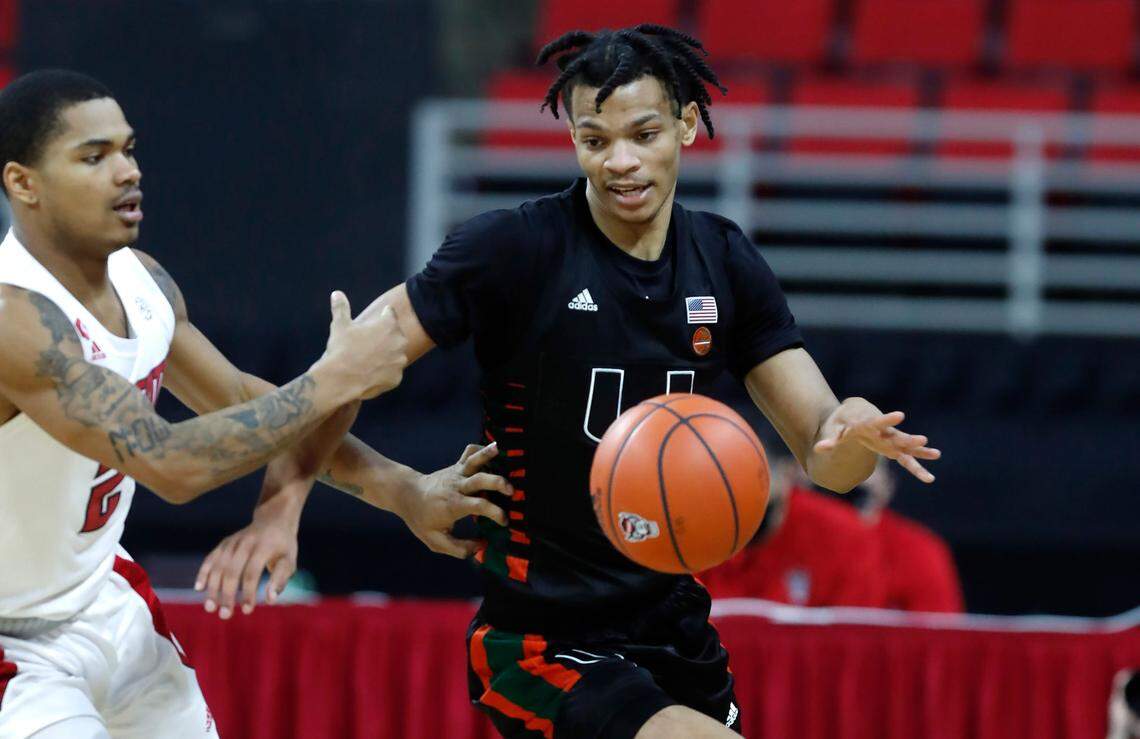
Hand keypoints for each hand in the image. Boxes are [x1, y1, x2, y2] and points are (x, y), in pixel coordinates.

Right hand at [194, 513, 298, 618]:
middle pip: (232, 571)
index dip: (248, 592)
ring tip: (210, 608)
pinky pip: (211, 558)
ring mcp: (233, 541)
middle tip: (225, 615)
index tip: (247, 610)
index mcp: (264, 546)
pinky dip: (203, 572)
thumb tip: (270, 600)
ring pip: (218, 566)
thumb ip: (280, 579)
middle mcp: (246, 542)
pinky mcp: (224, 543)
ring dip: (212, 588)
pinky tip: (199, 588)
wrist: (274, 520)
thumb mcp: (289, 560)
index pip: (252, 572)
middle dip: (227, 594)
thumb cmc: (283, 547)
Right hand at [318, 292, 406, 400]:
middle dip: (385, 337)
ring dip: (387, 354)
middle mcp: (399, 341)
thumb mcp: (340, 326)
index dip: (381, 316)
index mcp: (388, 325)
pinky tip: (371, 372)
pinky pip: (393, 372)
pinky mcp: (397, 377)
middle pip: (396, 335)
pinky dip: (385, 372)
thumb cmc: (341, 349)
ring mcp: (399, 361)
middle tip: (369, 342)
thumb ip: (341, 308)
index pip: (390, 314)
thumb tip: (336, 293)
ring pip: (396, 354)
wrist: (340, 380)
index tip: (374, 321)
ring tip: (369, 358)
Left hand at [393, 443, 512, 558]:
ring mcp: (456, 473)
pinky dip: (480, 448)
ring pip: (474, 461)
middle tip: (512, 491)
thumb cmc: (422, 519)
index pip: (479, 506)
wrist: (407, 494)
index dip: (495, 513)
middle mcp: (457, 486)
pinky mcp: (456, 466)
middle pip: (480, 479)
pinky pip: (468, 453)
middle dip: (498, 483)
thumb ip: (459, 549)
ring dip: (488, 455)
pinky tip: (493, 449)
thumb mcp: (435, 541)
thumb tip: (481, 547)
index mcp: (453, 505)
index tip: (504, 521)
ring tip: (502, 450)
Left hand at [814, 400, 940, 482]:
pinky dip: (917, 465)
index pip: (879, 421)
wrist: (855, 412)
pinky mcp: (893, 447)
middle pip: (897, 435)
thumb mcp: (835, 429)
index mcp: (869, 424)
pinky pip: (906, 458)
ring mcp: (890, 439)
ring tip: (936, 454)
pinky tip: (929, 477)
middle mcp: (883, 432)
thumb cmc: (843, 421)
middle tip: (923, 439)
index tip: (901, 415)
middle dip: (909, 439)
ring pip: (907, 446)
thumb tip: (819, 448)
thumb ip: (831, 440)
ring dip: (919, 451)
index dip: (888, 419)